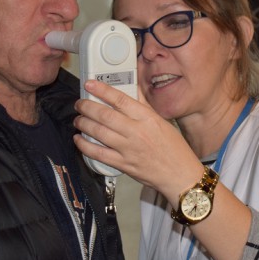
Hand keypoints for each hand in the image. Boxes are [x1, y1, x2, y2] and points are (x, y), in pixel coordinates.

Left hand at [73, 80, 202, 200]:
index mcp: (147, 118)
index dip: (102, 90)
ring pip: (98, 133)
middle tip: (80, 103)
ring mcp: (128, 149)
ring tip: (79, 119)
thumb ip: (144, 105)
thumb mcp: (161, 121)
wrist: (179, 175)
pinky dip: (85, 146)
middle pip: (105, 115)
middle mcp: (136, 132)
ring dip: (84, 124)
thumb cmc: (174, 148)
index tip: (90, 84)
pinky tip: (79, 139)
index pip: (120, 99)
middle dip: (87, 107)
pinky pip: (98, 154)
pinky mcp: (123, 164)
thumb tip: (132, 88)